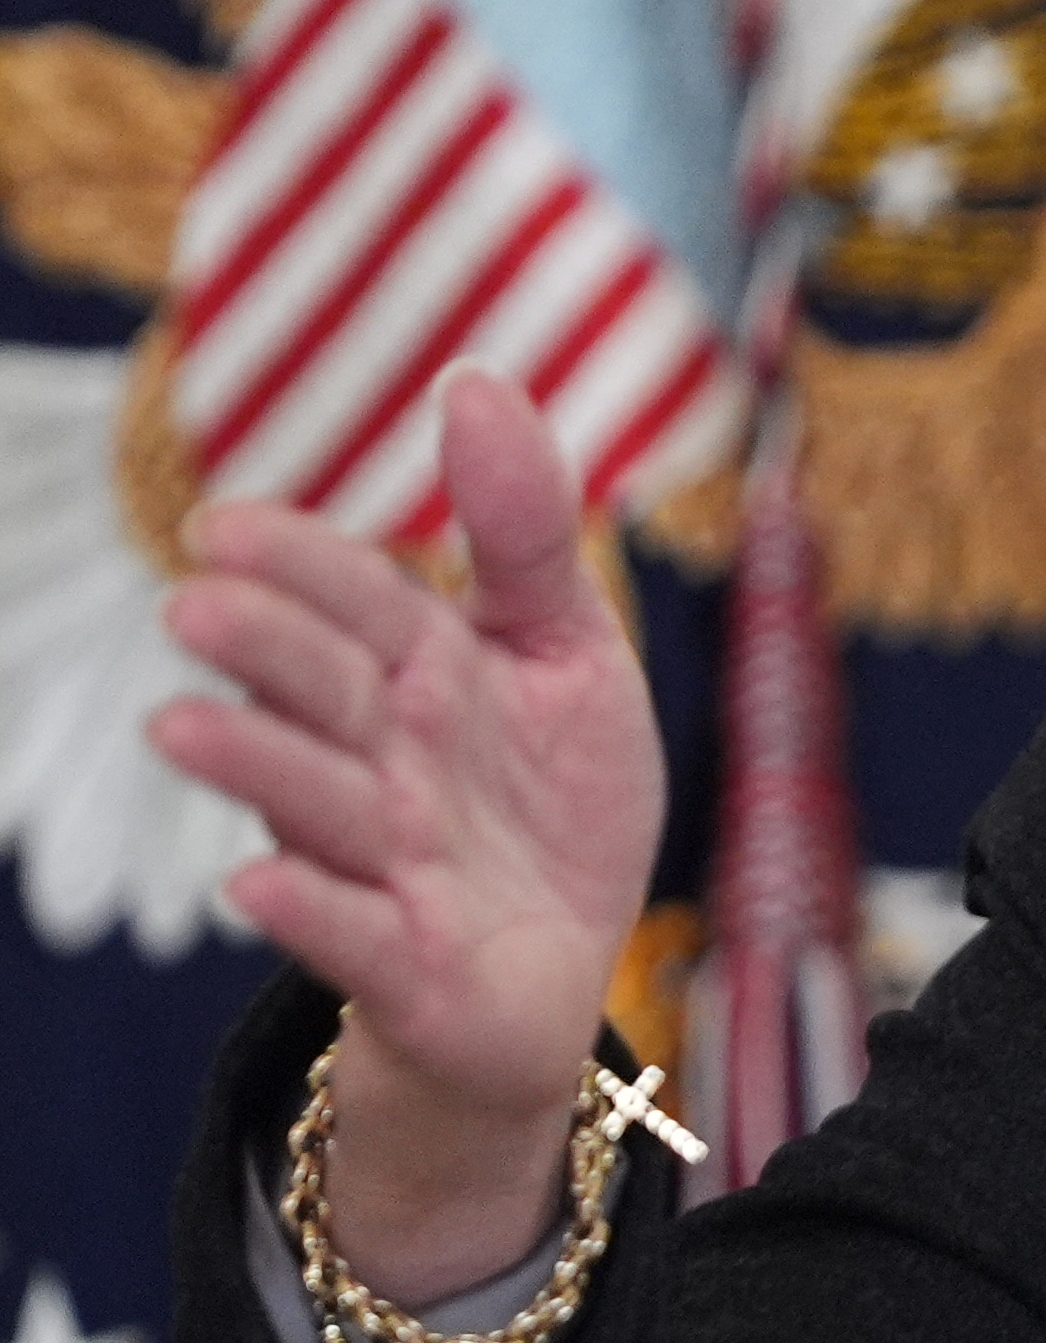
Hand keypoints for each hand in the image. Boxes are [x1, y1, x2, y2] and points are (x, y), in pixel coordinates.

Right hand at [151, 367, 664, 1298]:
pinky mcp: (406, 960)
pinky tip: (260, 882)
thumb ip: (525, 531)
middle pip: (326, 694)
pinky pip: (353, 934)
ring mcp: (389, 862)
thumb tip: (472, 379)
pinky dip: (311, 910)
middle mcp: (389, 760)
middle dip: (266, 651)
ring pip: (320, 805)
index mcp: (426, 675)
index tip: (225, 522)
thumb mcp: (566, 647)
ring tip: (181, 724)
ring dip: (254, 764)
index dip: (302, 562)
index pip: (362, 603)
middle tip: (195, 604)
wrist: (556, 962)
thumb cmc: (549, 792)